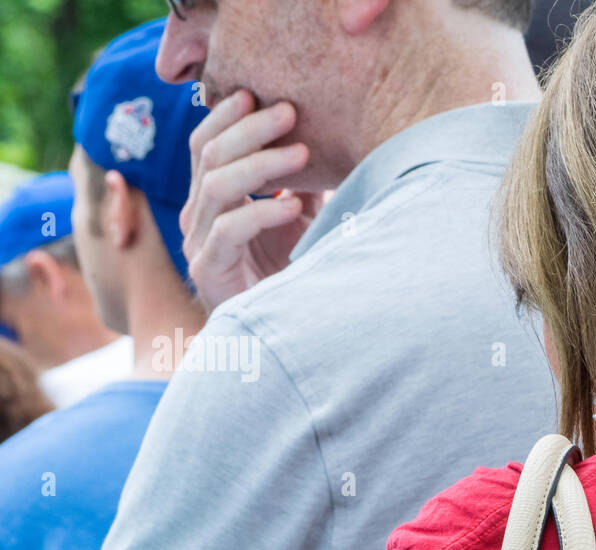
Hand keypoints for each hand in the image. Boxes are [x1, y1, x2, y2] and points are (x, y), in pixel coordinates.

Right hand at [181, 91, 319, 310]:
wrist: (284, 333)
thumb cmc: (291, 272)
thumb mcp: (299, 216)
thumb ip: (299, 180)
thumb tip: (321, 136)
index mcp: (211, 198)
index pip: (206, 144)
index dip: (228, 116)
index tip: (260, 94)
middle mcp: (197, 216)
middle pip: (210, 156)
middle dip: (250, 129)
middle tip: (290, 112)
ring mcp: (198, 243)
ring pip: (217, 186)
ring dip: (262, 164)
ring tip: (302, 155)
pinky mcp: (209, 271)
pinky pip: (228, 229)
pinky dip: (262, 211)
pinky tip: (292, 205)